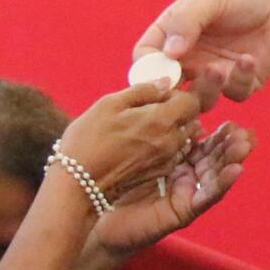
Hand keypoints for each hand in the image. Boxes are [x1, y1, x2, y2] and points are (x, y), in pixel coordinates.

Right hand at [57, 78, 208, 200]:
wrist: (78, 185)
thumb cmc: (88, 140)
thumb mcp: (109, 104)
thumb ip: (142, 91)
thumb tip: (165, 83)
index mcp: (161, 120)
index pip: (191, 101)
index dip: (177, 94)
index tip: (158, 95)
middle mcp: (170, 142)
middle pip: (190, 120)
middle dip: (177, 111)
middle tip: (150, 110)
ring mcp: (166, 160)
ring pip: (183, 138)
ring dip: (172, 129)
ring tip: (144, 127)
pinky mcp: (157, 174)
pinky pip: (172, 154)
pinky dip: (165, 146)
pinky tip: (141, 145)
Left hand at [92, 121, 255, 255]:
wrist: (90, 210)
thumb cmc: (109, 173)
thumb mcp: (132, 139)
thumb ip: (150, 114)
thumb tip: (170, 89)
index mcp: (176, 156)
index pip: (204, 140)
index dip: (220, 129)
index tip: (234, 119)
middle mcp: (185, 173)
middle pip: (215, 157)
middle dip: (232, 143)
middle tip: (246, 131)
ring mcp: (185, 192)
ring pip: (216, 174)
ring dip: (233, 159)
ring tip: (245, 144)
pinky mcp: (183, 211)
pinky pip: (206, 197)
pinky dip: (223, 183)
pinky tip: (237, 169)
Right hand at [134, 0, 269, 101]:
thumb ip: (187, 21)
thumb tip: (168, 53)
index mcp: (173, 34)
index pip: (147, 57)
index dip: (148, 69)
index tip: (160, 73)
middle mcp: (191, 58)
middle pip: (170, 87)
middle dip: (176, 91)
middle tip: (185, 86)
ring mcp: (215, 73)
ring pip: (200, 99)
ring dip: (207, 89)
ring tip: (218, 70)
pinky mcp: (242, 84)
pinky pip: (234, 93)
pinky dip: (240, 78)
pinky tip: (248, 58)